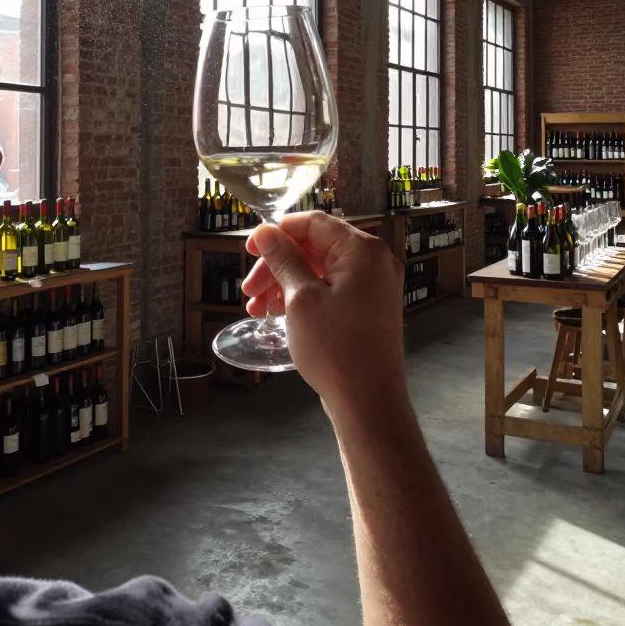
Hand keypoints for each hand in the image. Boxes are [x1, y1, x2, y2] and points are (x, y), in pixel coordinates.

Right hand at [242, 212, 405, 411]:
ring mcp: (375, 287)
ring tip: (257, 309)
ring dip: (285, 284)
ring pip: (320, 272)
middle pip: (315, 249)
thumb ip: (284, 259)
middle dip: (277, 266)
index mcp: (363, 250)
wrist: (368, 402)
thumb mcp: (300, 298)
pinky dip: (304, 297)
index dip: (278, 231)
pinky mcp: (369, 309)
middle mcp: (375, 262)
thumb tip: (267, 232)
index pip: (314, 223)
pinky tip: (278, 314)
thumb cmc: (335, 347)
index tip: (251, 247)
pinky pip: (332, 290)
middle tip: (249, 289)